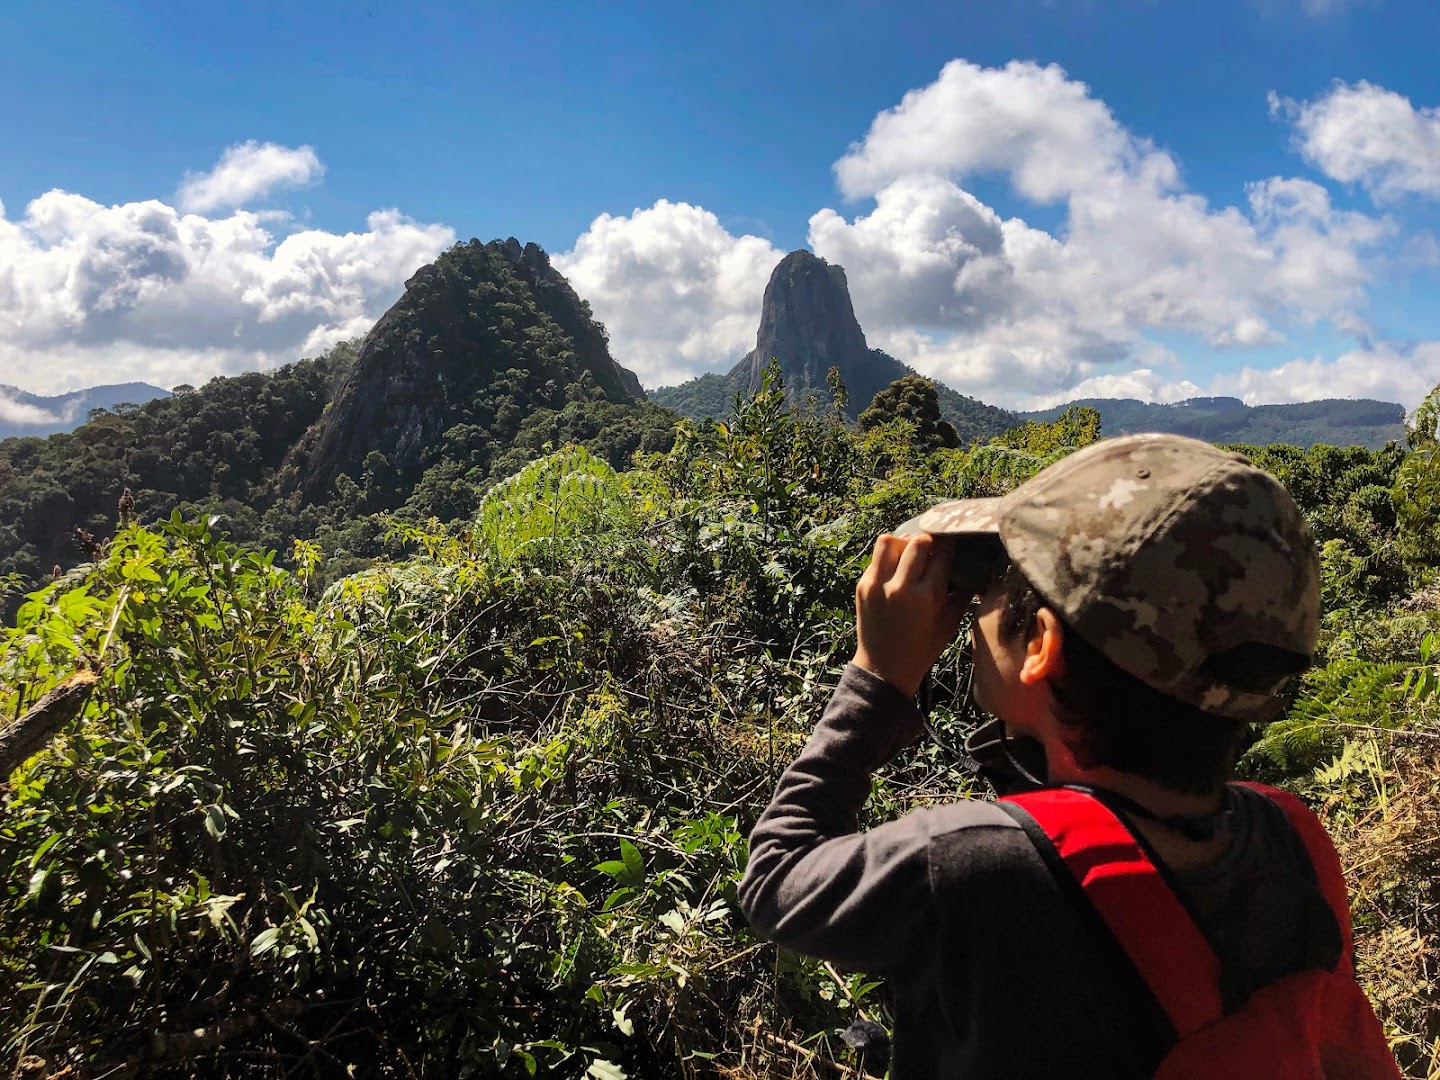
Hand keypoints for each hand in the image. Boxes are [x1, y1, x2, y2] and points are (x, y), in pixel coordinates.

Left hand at [852, 533, 968, 697]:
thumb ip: (962, 594)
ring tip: (910, 554)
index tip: (951, 541)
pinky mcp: (862, 586)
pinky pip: (876, 557)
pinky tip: (897, 567)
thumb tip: (972, 569)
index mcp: (927, 597)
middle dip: (928, 541)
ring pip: (889, 541)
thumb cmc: (923, 648)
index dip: (949, 544)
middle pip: (917, 542)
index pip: (941, 554)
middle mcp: (900, 587)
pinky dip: (888, 557)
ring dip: (903, 543)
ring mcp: (876, 585)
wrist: (884, 668)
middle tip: (932, 548)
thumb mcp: (950, 623)